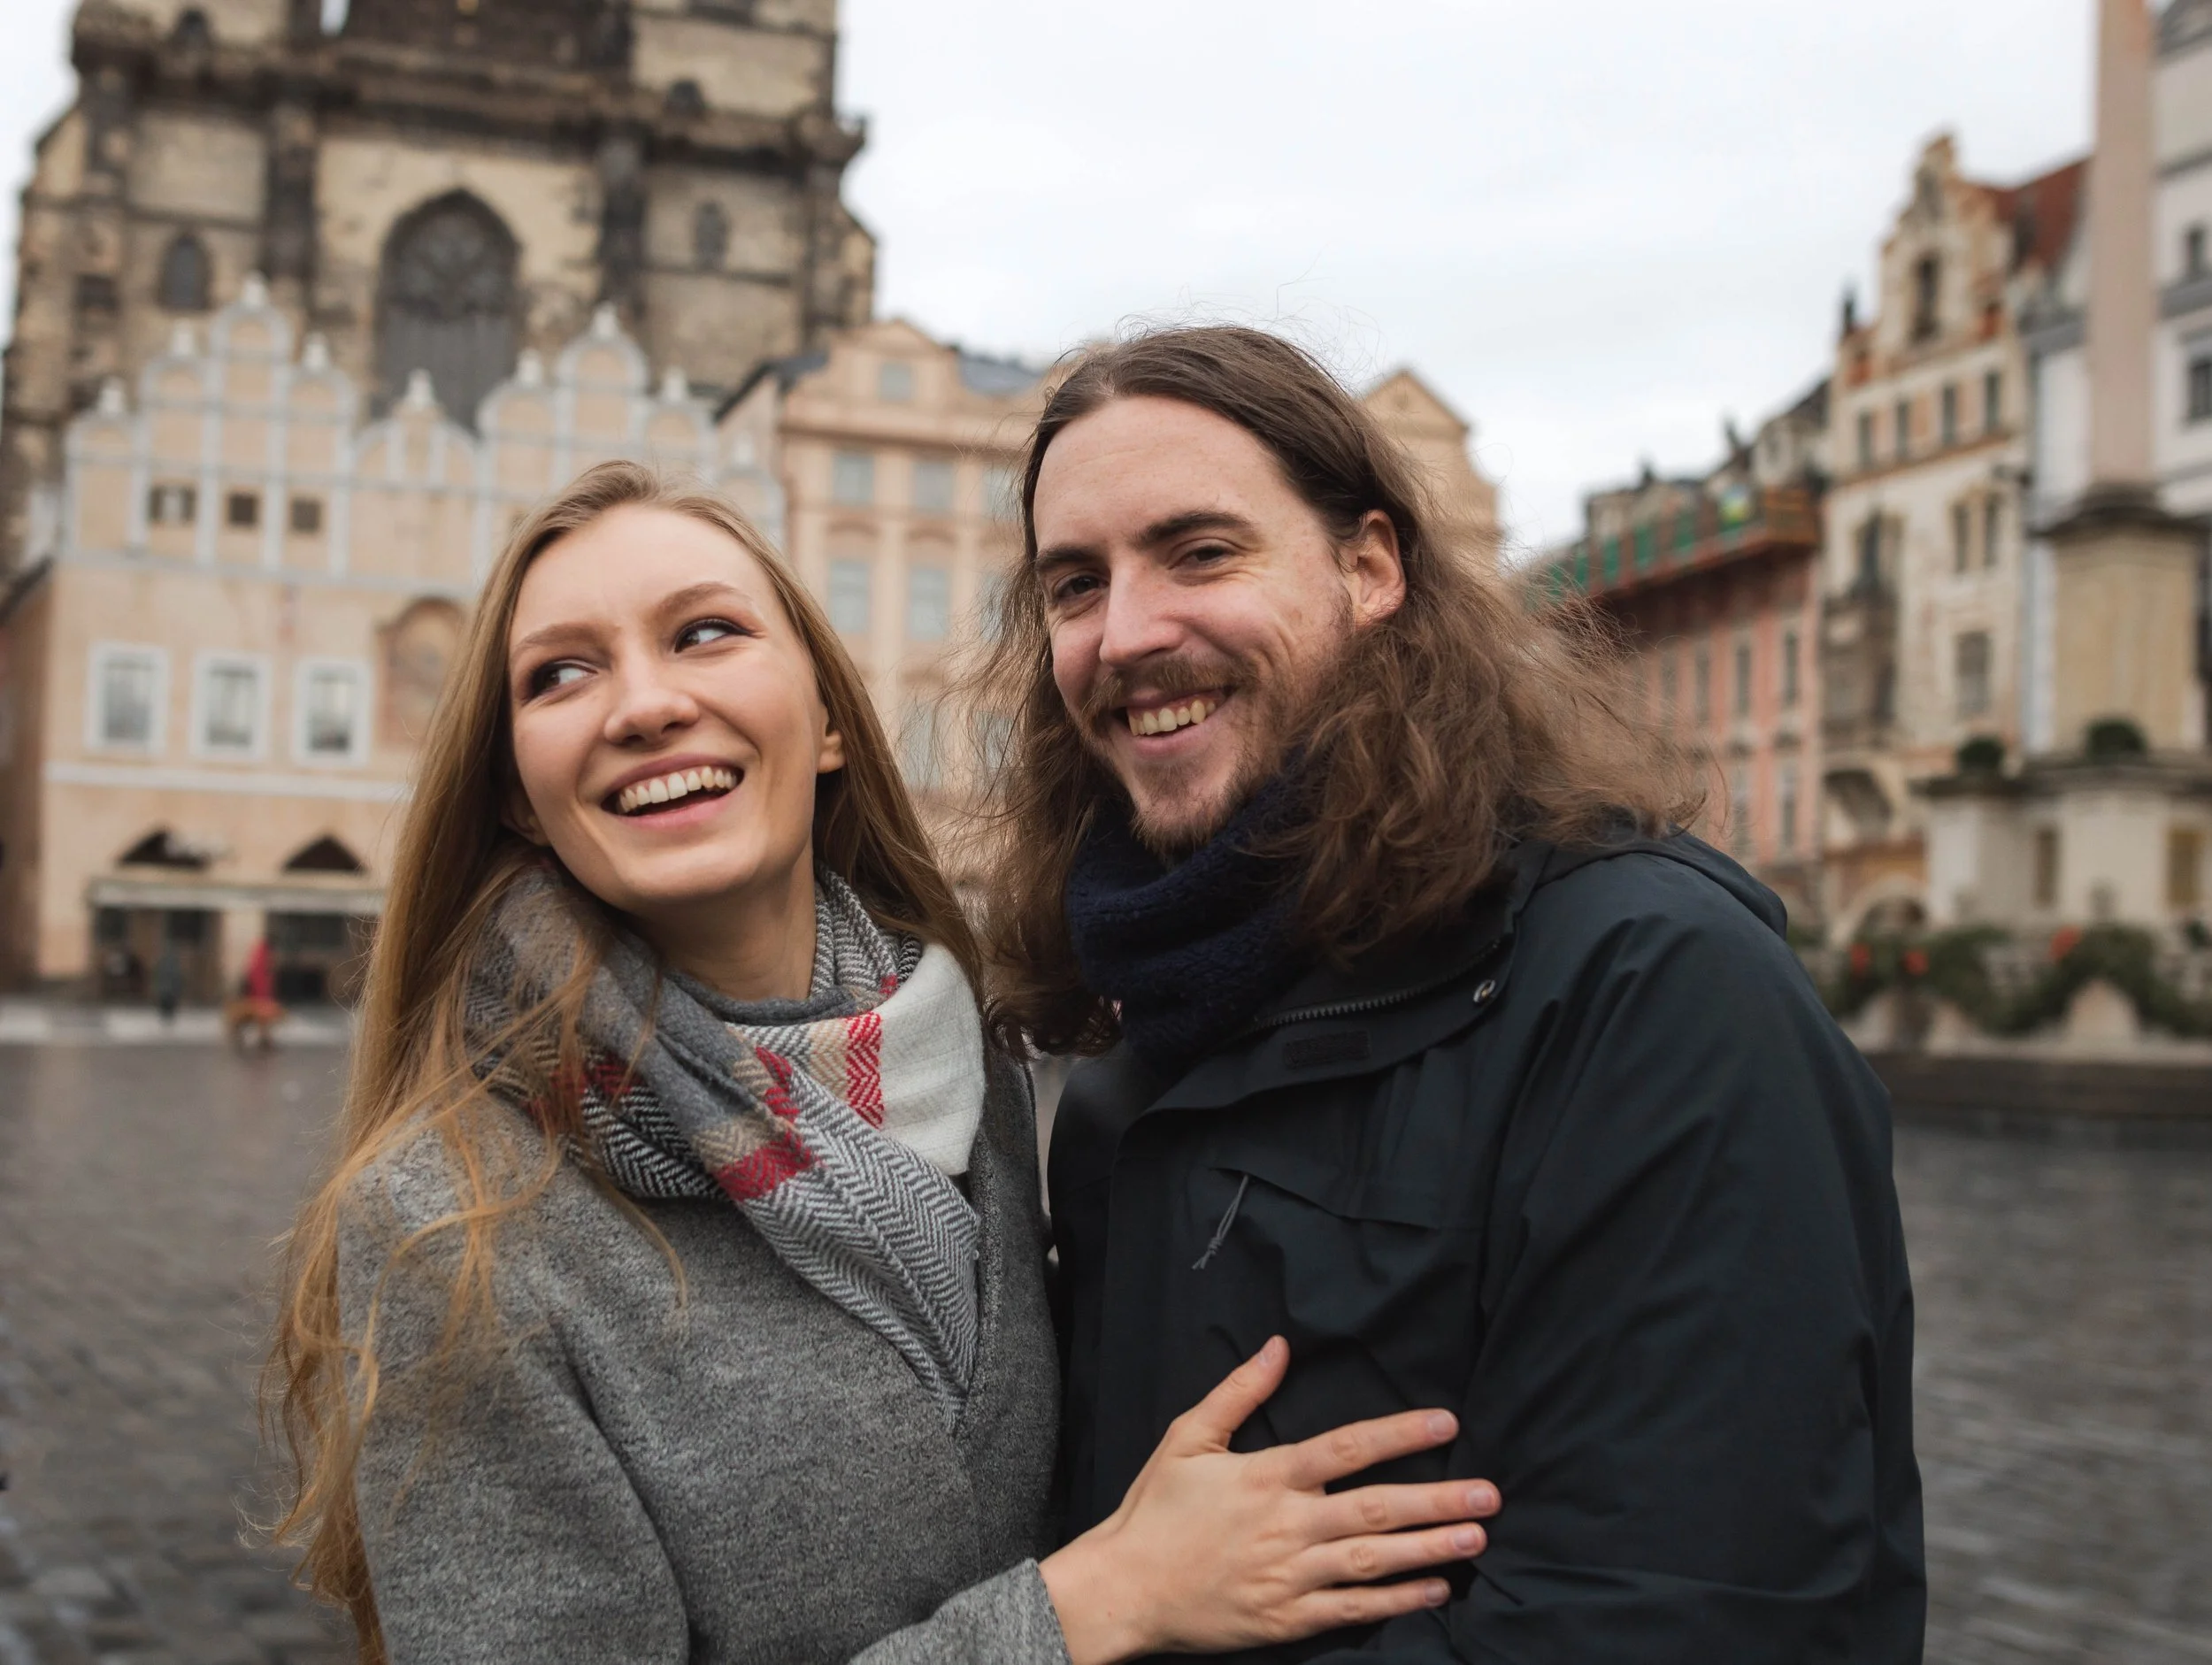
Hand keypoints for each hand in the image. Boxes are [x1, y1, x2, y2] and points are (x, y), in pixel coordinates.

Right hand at [1039, 1337, 1499, 1663]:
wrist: (1124, 1588)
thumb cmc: (1155, 1510)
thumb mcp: (1188, 1438)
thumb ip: (1238, 1392)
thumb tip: (1278, 1347)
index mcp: (1267, 1476)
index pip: (1347, 1448)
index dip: (1400, 1434)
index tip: (1446, 1424)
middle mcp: (1286, 1525)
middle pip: (1376, 1508)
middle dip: (1438, 1500)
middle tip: (1488, 1494)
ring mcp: (1290, 1575)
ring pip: (1374, 1560)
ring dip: (1430, 1548)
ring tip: (1476, 1538)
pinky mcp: (1287, 1618)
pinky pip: (1354, 1610)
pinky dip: (1397, 1600)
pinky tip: (1434, 1589)